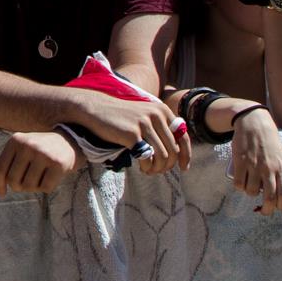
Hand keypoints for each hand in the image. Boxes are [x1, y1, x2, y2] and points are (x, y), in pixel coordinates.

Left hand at [0, 130, 79, 194]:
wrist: (68, 142)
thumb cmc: (37, 151)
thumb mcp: (17, 154)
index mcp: (15, 141)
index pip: (0, 170)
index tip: (2, 192)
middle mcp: (28, 145)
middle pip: (14, 181)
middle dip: (19, 186)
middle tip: (28, 180)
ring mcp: (43, 154)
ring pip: (29, 186)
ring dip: (33, 187)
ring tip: (40, 176)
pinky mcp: (57, 164)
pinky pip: (45, 188)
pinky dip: (46, 188)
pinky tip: (50, 177)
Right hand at [68, 90, 190, 174]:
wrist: (95, 109)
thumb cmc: (120, 116)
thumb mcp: (144, 115)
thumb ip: (160, 127)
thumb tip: (177, 151)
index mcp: (162, 110)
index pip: (183, 136)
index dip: (186, 155)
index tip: (184, 168)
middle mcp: (156, 115)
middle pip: (174, 150)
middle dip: (167, 166)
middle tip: (157, 171)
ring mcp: (144, 124)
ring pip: (163, 156)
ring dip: (157, 169)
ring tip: (149, 171)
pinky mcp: (132, 134)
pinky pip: (148, 158)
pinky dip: (147, 167)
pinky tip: (141, 168)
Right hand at [229, 108, 281, 213]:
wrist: (254, 122)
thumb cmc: (269, 139)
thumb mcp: (280, 155)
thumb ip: (279, 170)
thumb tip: (278, 188)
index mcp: (281, 167)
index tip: (279, 208)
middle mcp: (268, 168)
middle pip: (269, 198)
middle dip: (266, 209)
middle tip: (264, 210)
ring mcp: (253, 166)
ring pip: (251, 192)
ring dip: (250, 193)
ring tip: (250, 188)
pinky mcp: (240, 162)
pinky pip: (239, 183)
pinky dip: (239, 187)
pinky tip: (241, 183)